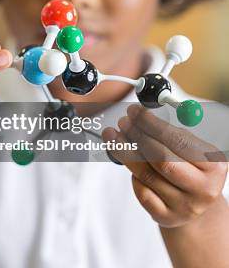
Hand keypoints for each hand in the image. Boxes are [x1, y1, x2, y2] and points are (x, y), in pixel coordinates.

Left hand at [103, 105, 227, 227]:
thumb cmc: (188, 168)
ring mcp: (185, 206)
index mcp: (214, 166)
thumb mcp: (191, 149)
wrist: (193, 202)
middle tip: (123, 122)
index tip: (134, 111)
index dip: (152, 124)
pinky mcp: (167, 217)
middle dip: (137, 137)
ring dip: (126, 152)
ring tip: (114, 136)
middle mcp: (204, 189)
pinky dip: (132, 175)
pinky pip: (142, 192)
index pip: (179, 141)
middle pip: (162, 160)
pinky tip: (127, 162)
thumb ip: (171, 132)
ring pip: (147, 175)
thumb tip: (142, 113)